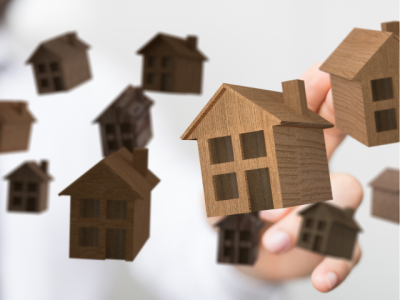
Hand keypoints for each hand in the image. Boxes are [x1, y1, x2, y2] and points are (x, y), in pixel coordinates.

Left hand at [235, 63, 361, 291]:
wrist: (230, 249)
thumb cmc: (228, 206)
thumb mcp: (222, 176)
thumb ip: (237, 150)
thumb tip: (256, 119)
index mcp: (290, 150)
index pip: (312, 114)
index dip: (321, 90)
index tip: (325, 66)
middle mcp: (314, 172)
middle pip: (336, 138)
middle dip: (334, 119)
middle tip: (320, 115)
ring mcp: (325, 207)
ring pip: (342, 197)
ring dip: (306, 213)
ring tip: (269, 234)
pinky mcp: (328, 244)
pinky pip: (348, 252)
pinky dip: (336, 264)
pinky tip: (320, 277)